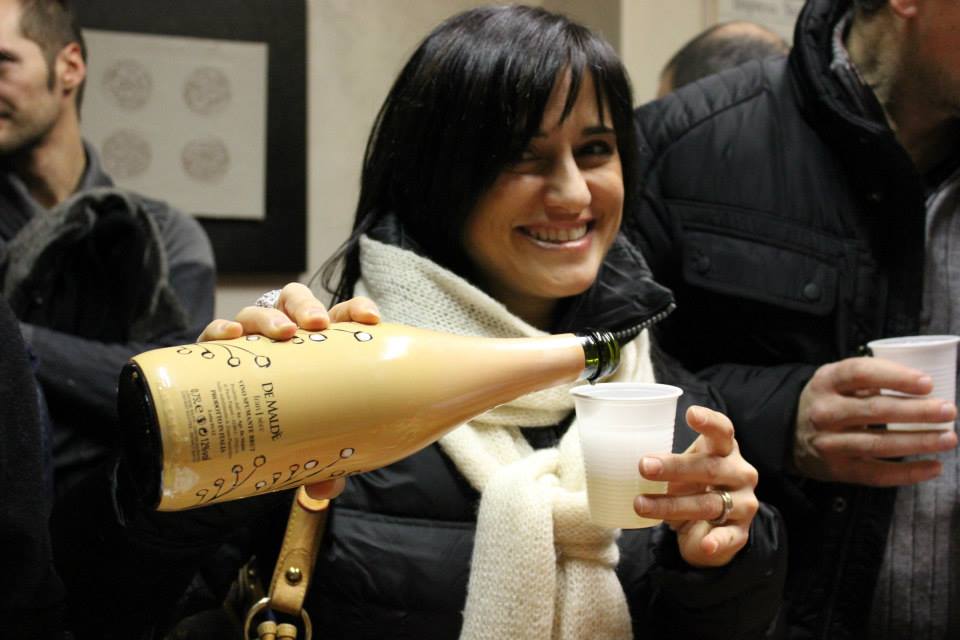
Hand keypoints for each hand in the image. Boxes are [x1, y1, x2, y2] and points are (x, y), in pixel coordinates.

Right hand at [198, 283, 379, 498]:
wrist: (238, 439)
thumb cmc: (290, 430)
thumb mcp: (311, 448)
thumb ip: (324, 466)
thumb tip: (325, 488)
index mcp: (319, 346)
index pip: (342, 315)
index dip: (357, 309)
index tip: (371, 319)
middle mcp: (285, 337)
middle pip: (296, 302)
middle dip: (308, 306)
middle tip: (317, 325)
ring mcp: (250, 343)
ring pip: (258, 312)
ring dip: (270, 316)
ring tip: (282, 333)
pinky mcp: (215, 355)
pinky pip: (215, 334)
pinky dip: (222, 329)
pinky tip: (231, 336)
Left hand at [633, 406, 758, 567]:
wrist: (714, 526)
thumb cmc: (694, 485)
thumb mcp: (683, 468)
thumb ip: (664, 461)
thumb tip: (615, 455)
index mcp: (726, 450)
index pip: (723, 431)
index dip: (709, 422)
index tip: (690, 413)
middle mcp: (739, 473)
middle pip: (708, 468)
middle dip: (674, 467)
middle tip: (643, 466)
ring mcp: (743, 504)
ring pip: (708, 503)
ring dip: (671, 505)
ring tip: (640, 505)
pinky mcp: (740, 532)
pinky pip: (727, 537)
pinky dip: (715, 541)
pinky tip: (703, 543)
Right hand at [794, 357, 956, 485]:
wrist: (787, 434)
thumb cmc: (827, 402)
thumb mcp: (835, 380)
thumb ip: (868, 378)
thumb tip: (924, 385)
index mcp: (826, 382)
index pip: (860, 373)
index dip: (895, 377)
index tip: (927, 383)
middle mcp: (824, 412)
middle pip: (875, 410)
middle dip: (917, 412)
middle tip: (949, 410)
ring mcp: (829, 443)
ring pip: (878, 444)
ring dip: (918, 441)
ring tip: (948, 437)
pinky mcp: (837, 469)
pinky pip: (876, 473)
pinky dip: (908, 472)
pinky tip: (933, 466)